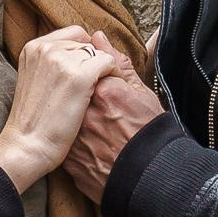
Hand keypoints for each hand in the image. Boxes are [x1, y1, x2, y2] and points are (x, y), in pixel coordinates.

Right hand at [0, 24, 111, 189]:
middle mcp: (47, 48)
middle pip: (86, 43)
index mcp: (34, 47)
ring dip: (103, 70)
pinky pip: (108, 62)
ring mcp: (63, 61)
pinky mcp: (80, 76)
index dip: (84, 53)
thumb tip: (74, 44)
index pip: (72, 34)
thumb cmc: (34, 122)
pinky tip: (108, 94)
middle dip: (93, 62)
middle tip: (93, 87)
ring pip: (98, 53)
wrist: (27, 146)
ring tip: (99, 93)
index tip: (86, 74)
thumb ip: (52, 61)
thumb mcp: (36, 81)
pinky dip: (113, 75)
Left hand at [64, 61, 164, 201]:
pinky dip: (74, 141)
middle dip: (81, 96)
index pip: (85, 70)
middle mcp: (84, 113)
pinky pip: (65, 142)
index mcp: (102, 91)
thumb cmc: (151, 135)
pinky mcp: (70, 161)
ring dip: (75, 118)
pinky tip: (91, 146)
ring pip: (66, 118)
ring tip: (99, 130)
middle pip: (72, 94)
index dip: (95, 78)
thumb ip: (117, 62)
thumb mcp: (141, 93)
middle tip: (104, 112)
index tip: (106, 90)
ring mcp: (74, 138)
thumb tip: (98, 37)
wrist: (152, 180)